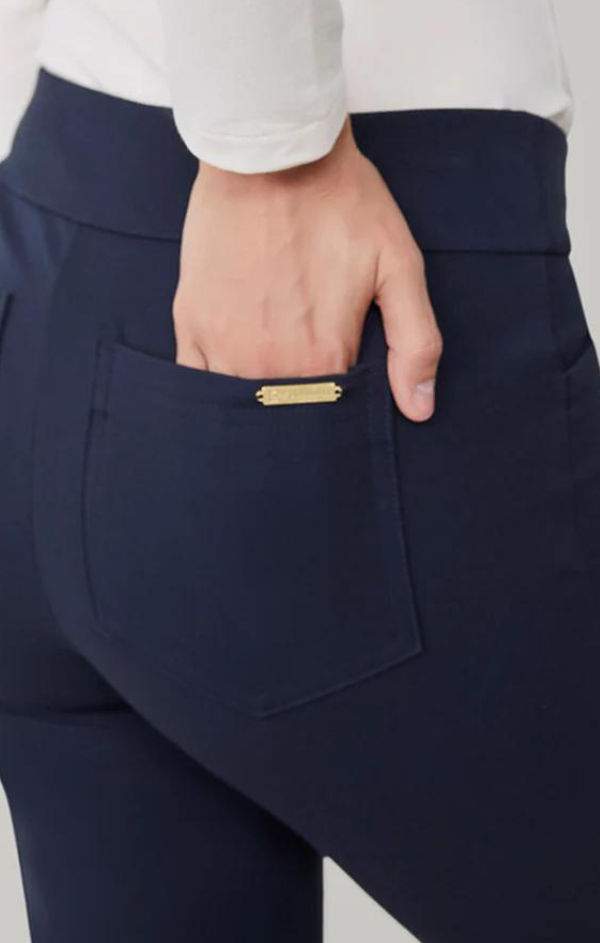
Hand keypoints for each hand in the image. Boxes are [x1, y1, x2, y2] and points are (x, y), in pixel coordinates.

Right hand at [174, 117, 441, 421]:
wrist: (270, 151)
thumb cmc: (341, 202)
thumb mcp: (399, 264)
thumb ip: (415, 342)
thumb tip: (419, 409)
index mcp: (324, 356)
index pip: (331, 418)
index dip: (340, 419)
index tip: (343, 403)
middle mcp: (269, 363)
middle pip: (284, 417)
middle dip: (298, 419)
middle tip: (309, 401)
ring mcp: (223, 346)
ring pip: (239, 407)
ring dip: (258, 407)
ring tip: (274, 386)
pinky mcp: (191, 324)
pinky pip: (196, 381)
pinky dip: (213, 391)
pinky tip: (231, 380)